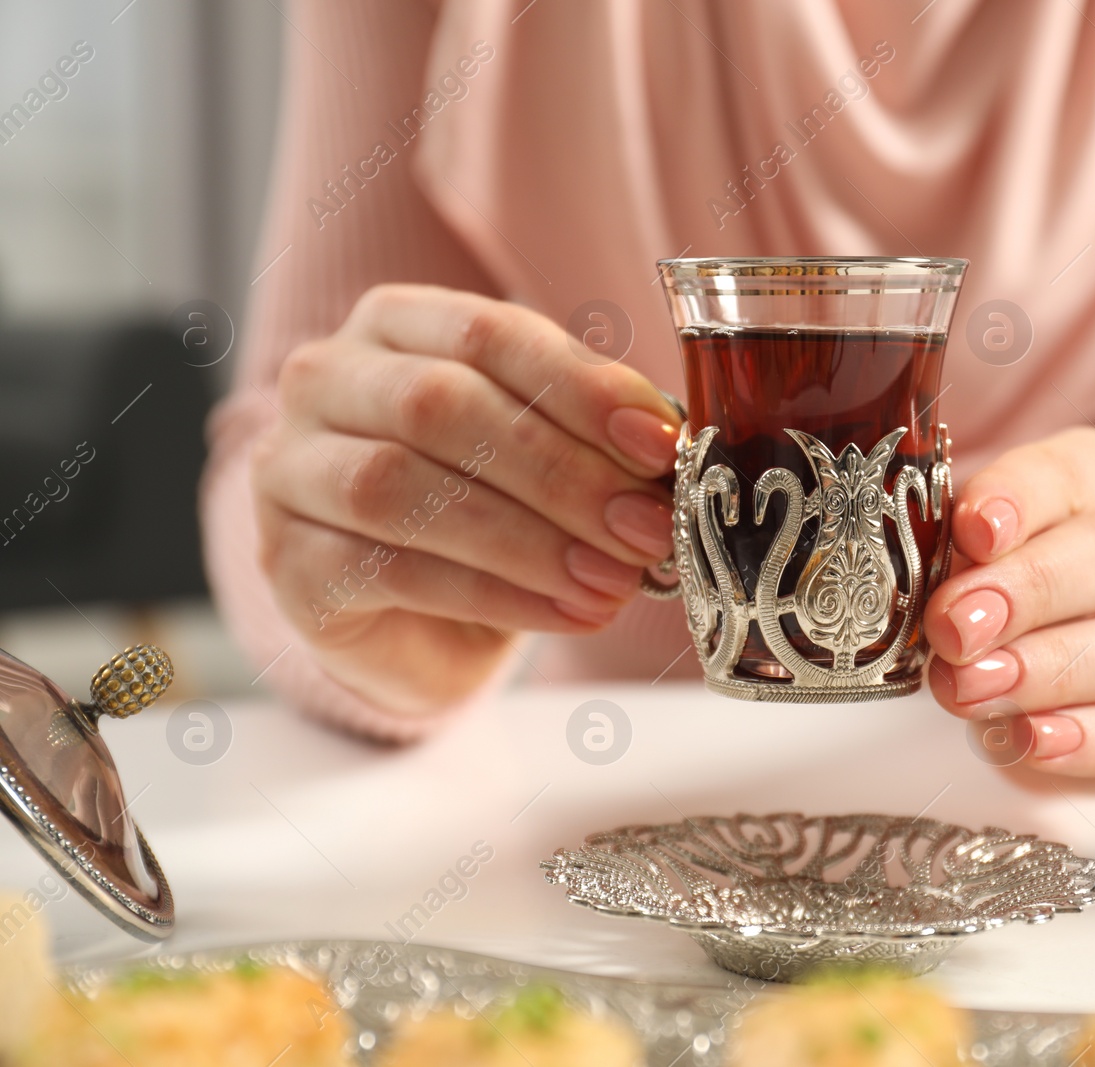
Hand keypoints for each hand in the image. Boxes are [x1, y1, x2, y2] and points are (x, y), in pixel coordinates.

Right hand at [250, 284, 681, 713]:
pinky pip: (392, 571)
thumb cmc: (488, 511)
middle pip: (442, 408)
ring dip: (531, 540)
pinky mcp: (291, 564)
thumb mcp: (547, 453)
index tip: (659, 443)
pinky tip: (567, 611)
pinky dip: (496, 593)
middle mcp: (324, 381)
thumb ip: (592, 433)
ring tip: (614, 580)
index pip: (487, 333)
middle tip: (645, 527)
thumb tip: (666, 447)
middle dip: (561, 472)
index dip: (580, 387)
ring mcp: (290, 471)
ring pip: (405, 488)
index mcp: (395, 324)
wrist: (417, 622)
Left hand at [925, 428, 1094, 786]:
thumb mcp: (970, 550)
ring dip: (1048, 671)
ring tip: (972, 690)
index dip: (1021, 499)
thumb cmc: (1004, 587)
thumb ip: (957, 553)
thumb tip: (932, 584)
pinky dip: (1091, 740)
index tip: (972, 532)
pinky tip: (1032, 739)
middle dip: (1028, 593)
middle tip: (955, 629)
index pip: (1075, 473)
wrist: (1042, 669)